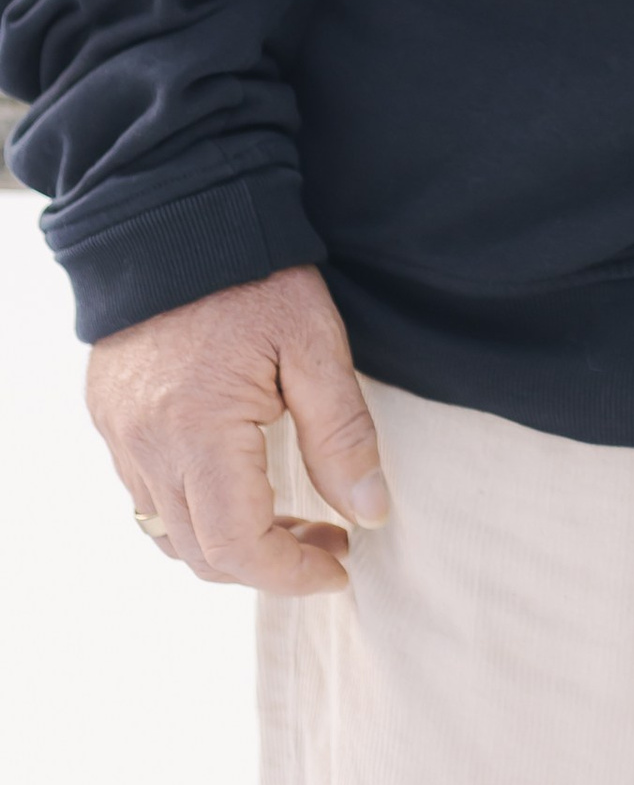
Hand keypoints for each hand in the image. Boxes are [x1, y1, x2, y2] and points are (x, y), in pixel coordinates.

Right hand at [88, 264, 387, 594]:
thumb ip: (343, 434)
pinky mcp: (110, 417)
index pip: (238, 547)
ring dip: (228, 544)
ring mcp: (120, 435)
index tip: (340, 567)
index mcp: (198, 433)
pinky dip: (192, 512)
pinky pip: (145, 495)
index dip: (291, 573)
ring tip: (291, 519)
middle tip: (329, 540)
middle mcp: (147, 447)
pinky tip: (238, 483)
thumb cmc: (254, 274)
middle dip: (267, 565)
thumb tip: (371, 513)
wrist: (178, 211)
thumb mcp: (315, 345)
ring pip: (166, 532)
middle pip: (198, 554)